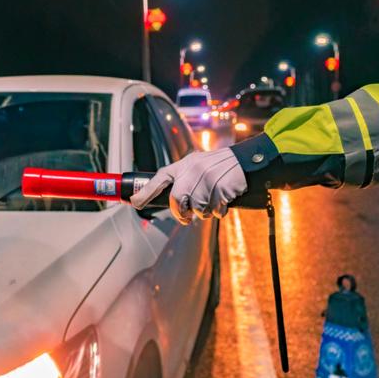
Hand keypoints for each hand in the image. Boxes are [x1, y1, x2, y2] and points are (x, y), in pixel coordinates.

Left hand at [130, 148, 246, 223]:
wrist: (243, 160)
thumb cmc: (217, 166)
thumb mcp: (196, 164)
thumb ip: (182, 178)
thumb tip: (168, 199)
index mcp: (184, 165)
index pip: (160, 178)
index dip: (146, 192)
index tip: (135, 203)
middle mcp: (193, 171)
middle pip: (177, 200)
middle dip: (180, 213)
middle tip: (185, 217)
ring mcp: (207, 180)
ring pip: (197, 209)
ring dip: (204, 212)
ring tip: (211, 203)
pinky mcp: (221, 189)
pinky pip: (215, 211)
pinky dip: (219, 212)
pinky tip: (223, 201)